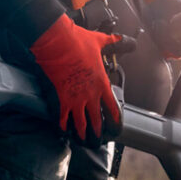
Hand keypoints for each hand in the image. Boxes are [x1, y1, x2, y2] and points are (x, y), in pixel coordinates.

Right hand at [30, 14, 122, 139]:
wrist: (56, 42)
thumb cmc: (77, 41)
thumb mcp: (99, 41)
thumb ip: (112, 42)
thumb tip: (123, 38)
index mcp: (101, 83)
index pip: (113, 108)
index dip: (115, 121)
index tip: (115, 128)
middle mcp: (90, 94)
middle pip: (98, 121)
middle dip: (98, 133)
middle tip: (98, 140)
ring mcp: (75, 99)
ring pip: (81, 124)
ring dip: (82, 134)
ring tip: (83, 141)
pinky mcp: (61, 99)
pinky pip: (63, 119)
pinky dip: (63, 127)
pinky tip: (64, 131)